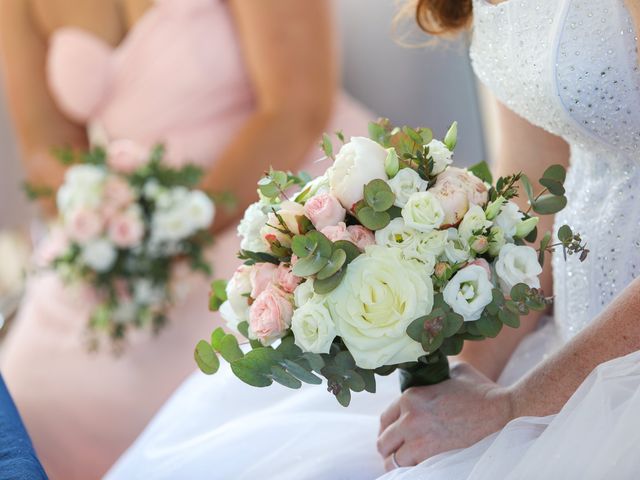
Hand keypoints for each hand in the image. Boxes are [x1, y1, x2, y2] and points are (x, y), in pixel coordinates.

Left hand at [377, 362, 514, 470]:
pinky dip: (411, 471)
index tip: (393, 437)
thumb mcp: (455, 372)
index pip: (385, 418)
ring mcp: (418, 439)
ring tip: (407, 464)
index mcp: (411, 396)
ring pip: (393, 460)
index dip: (387, 430)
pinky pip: (409, 470)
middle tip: (398, 453)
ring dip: (398, 463)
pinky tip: (418, 468)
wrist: (503, 413)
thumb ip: (438, 375)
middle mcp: (409, 417)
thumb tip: (433, 374)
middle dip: (389, 449)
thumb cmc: (483, 392)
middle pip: (383, 442)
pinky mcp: (431, 457)